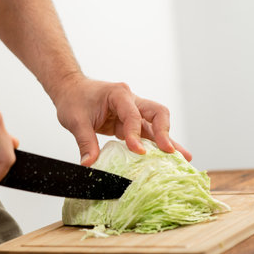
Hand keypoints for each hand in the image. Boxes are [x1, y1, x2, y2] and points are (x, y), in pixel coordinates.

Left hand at [50, 77, 191, 165]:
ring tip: (183, 158)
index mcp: (119, 94)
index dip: (136, 134)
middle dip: (165, 133)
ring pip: (156, 125)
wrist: (70, 90)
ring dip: (167, 141)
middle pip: (157, 113)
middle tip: (170, 152)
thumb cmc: (73, 99)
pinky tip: (167, 157)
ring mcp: (133, 110)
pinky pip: (146, 133)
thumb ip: (85, 142)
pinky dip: (155, 144)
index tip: (138, 151)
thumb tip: (89, 164)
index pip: (132, 115)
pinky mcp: (130, 122)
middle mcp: (131, 100)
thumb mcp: (75, 120)